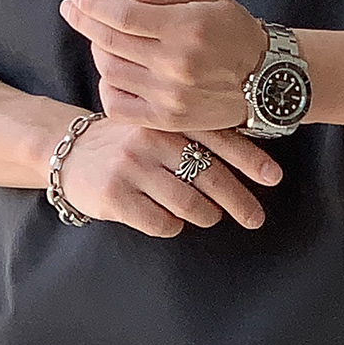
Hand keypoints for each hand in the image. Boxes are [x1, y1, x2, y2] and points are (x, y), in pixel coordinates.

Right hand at [55, 116, 281, 238]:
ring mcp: (131, 168)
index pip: (217, 138)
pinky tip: (170, 219)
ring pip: (189, 204)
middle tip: (256, 218)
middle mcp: (150, 139)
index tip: (274, 178)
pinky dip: (174, 225)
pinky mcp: (115, 196)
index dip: (250, 159)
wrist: (69, 152)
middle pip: (210, 176)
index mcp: (166, 118)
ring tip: (209, 215)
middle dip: (240, 201)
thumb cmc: (127, 142)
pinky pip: (162, 222)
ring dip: (207, 215)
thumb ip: (194, 133)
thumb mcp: (157, 126)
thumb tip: (251, 156)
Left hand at [59, 0, 268, 135]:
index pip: (122, 16)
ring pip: (110, 71)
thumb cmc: (235, 32)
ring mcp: (169, 96)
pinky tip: (113, 71)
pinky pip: (118, 105)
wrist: (265, 79)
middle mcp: (175, 65)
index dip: (93, 4)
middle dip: (83, 21)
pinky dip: (107, 86)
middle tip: (72, 8)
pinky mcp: (168, 119)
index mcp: (185, 29)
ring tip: (102, 37)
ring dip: (98, 51)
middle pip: (110, 42)